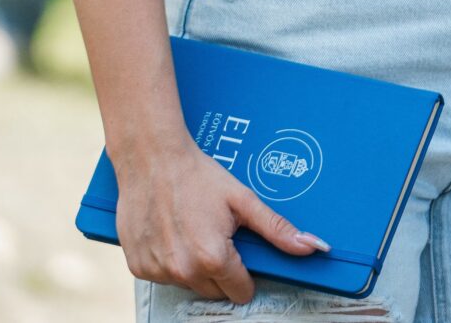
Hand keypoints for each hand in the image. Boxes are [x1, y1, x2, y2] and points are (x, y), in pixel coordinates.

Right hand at [116, 141, 329, 301]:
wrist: (151, 159)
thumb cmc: (196, 175)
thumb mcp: (243, 201)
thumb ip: (277, 230)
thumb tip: (312, 247)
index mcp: (214, 257)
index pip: (241, 292)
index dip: (245, 274)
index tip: (240, 254)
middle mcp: (184, 270)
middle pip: (215, 291)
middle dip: (221, 270)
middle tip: (215, 235)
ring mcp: (158, 271)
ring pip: (188, 284)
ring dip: (194, 266)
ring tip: (192, 229)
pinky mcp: (138, 266)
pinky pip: (163, 276)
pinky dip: (169, 261)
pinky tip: (171, 233)